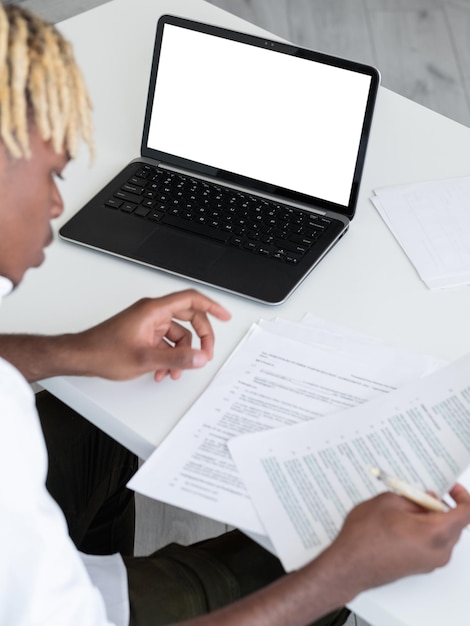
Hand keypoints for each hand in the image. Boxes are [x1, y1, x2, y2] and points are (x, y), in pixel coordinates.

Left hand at [76, 289, 230, 380]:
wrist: (81, 357)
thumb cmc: (104, 351)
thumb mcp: (146, 358)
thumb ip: (177, 358)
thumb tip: (200, 357)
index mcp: (154, 310)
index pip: (191, 299)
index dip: (211, 306)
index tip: (224, 315)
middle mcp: (152, 313)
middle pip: (188, 318)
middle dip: (199, 338)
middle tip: (206, 354)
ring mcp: (148, 323)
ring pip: (177, 334)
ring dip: (180, 354)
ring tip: (175, 371)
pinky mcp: (143, 334)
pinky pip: (165, 342)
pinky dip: (168, 357)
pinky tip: (162, 371)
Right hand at [320, 484, 469, 599]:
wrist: (349, 565)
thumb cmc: (364, 538)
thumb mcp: (389, 502)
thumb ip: (414, 498)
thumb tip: (425, 498)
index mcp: (435, 533)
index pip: (467, 513)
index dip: (461, 496)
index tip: (450, 488)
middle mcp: (438, 552)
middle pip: (455, 524)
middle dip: (440, 506)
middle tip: (421, 494)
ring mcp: (430, 562)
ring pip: (443, 534)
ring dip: (430, 519)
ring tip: (405, 507)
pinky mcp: (420, 566)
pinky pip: (432, 544)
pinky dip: (424, 531)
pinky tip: (402, 522)